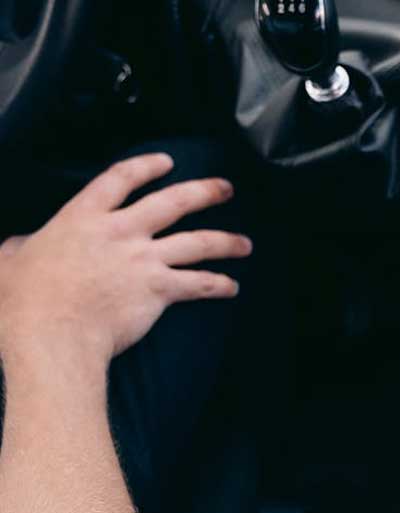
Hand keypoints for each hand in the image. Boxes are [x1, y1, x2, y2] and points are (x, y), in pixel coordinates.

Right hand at [0, 153, 251, 368]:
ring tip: (246, 243)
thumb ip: (21, 247)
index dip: (147, 167)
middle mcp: (120, 231)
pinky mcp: (160, 288)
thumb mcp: (11, 260)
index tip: (167, 162)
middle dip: (204, 192)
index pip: (120, 179)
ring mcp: (143, 259)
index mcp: (83, 217)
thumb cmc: (24, 300)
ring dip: (226, 241)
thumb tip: (18, 247)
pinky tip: (232, 287)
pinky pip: (199, 283)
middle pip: (173, 202)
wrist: (51, 331)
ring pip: (198, 242)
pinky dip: (219, 285)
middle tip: (226, 189)